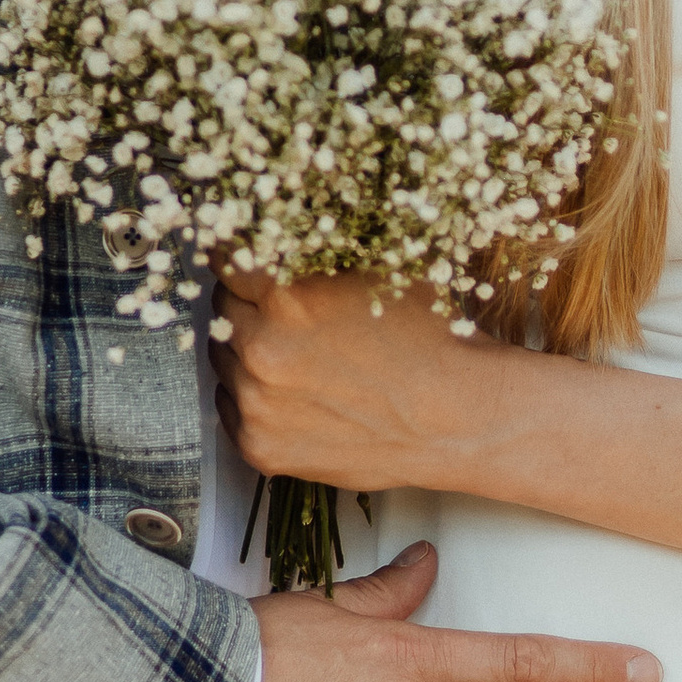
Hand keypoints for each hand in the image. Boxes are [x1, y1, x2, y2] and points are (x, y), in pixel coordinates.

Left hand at [212, 260, 493, 495]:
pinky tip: (293, 390)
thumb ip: (316, 253)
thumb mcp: (376, 271)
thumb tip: (277, 233)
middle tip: (281, 310)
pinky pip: (231, 407)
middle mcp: (261, 353)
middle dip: (246, 303)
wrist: (460, 418)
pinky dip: (253, 396)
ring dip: (247, 350)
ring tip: (296, 354)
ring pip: (223, 358)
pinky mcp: (260, 447)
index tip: (244, 256)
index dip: (240, 253)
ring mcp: (257, 405)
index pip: (226, 259)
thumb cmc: (430, 342)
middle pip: (221, 309)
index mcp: (285, 300)